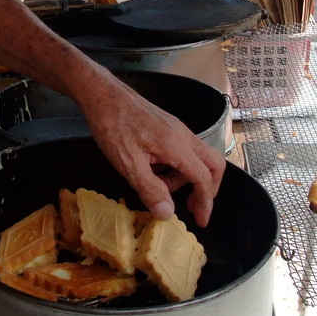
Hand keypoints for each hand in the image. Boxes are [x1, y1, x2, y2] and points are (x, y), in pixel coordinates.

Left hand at [78, 76, 225, 226]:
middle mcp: (183, 135)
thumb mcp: (128, 163)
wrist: (103, 95)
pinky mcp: (168, 126)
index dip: (206, 201)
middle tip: (191, 206)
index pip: (204, 177)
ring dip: (186, 177)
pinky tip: (155, 170)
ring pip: (197, 157)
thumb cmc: (113, 126)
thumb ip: (150, 189)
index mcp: (176, 145)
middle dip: (208, 188)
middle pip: (213, 164)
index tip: (201, 220)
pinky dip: (177, 166)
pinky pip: (184, 150)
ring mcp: (177, 129)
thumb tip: (168, 214)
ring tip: (160, 187)